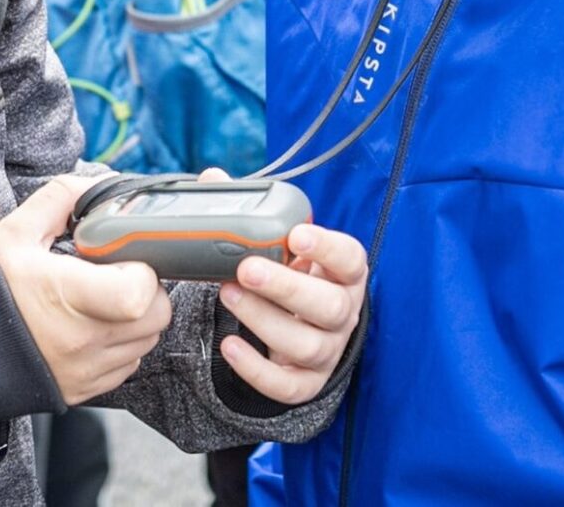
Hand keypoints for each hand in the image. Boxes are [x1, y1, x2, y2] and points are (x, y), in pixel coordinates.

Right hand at [0, 175, 172, 404]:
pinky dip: (121, 344)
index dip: (142, 271)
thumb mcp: (15, 232)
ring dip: (137, 317)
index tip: (122, 259)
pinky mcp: (85, 389)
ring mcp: (86, 370)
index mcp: (66, 296)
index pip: (138, 294)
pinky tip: (91, 325)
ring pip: (147, 341)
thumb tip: (99, 186)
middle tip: (116, 275)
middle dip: (146, 290)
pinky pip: (128, 364)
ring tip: (101, 299)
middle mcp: (82, 340)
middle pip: (156, 316)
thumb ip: (61, 198)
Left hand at [200, 168, 367, 405]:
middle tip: (246, 269)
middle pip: (328, 305)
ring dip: (263, 320)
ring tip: (228, 295)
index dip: (327, 248)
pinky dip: (257, 370)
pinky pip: (288, 386)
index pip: (350, 258)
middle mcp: (343, 312)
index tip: (297, 234)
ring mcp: (328, 350)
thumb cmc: (291, 275)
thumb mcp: (282, 245)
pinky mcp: (306, 382)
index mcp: (343, 272)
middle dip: (286, 287)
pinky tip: (229, 347)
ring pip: (306, 344)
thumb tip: (213, 178)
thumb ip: (252, 212)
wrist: (298, 325)